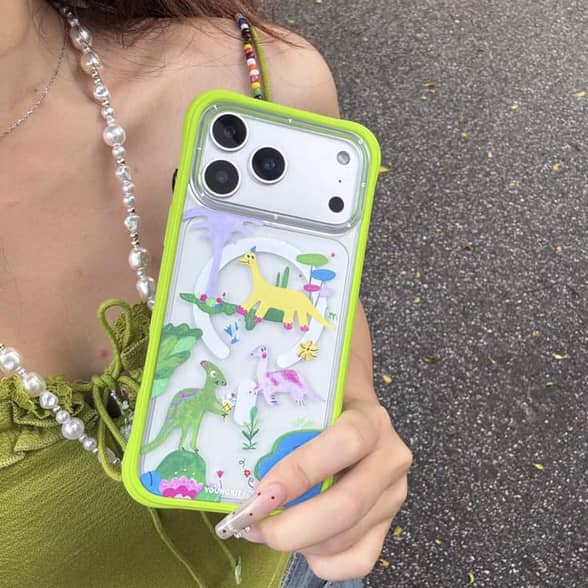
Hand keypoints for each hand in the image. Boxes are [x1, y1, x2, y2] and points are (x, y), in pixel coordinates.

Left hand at [215, 305, 412, 580]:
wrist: (355, 408)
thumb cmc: (323, 404)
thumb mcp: (307, 402)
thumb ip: (283, 427)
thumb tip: (229, 462)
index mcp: (371, 420)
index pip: (344, 444)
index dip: (300, 472)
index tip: (260, 493)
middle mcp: (390, 458)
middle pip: (347, 505)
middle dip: (291, 527)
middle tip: (251, 526)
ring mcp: (393, 494)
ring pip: (348, 538)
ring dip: (299, 544)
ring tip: (266, 529)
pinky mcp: (390, 523)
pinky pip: (359, 560)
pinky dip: (323, 562)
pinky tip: (302, 544)